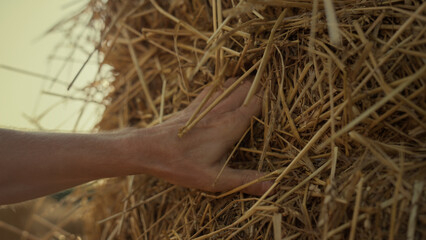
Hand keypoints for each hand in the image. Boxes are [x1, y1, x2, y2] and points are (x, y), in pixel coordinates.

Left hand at [127, 78, 272, 195]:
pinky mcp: (194, 104)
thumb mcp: (214, 179)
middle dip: (260, 89)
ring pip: (231, 83)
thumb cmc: (180, 165)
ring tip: (253, 96)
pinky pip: (215, 87)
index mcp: (230, 125)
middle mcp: (220, 109)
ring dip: (244, 85)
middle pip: (247, 87)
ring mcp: (206, 104)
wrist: (147, 149)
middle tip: (269, 100)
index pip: (257, 102)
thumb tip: (272, 186)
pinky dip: (226, 86)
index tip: (277, 107)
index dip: (270, 101)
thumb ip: (245, 180)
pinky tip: (227, 95)